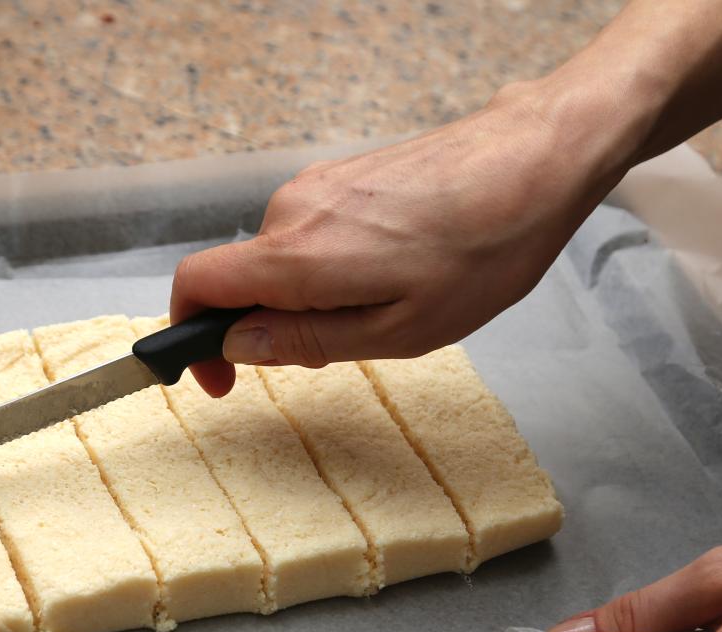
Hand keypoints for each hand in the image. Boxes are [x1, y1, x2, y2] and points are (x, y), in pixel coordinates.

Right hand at [168, 78, 634, 395]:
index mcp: (294, 256)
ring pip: (279, 260)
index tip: (217, 377)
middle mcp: (290, 211)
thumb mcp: (397, 330)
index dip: (188, 338)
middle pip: (238, 278)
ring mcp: (316, 186)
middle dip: (270, 326)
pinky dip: (328, 269)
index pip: (193, 286)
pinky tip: (394, 274)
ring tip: (387, 309)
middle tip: (339, 354)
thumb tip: (236, 346)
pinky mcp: (342, 176)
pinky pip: (309, 234)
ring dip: (307, 298)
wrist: (533, 163)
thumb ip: (305, 341)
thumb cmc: (481, 251)